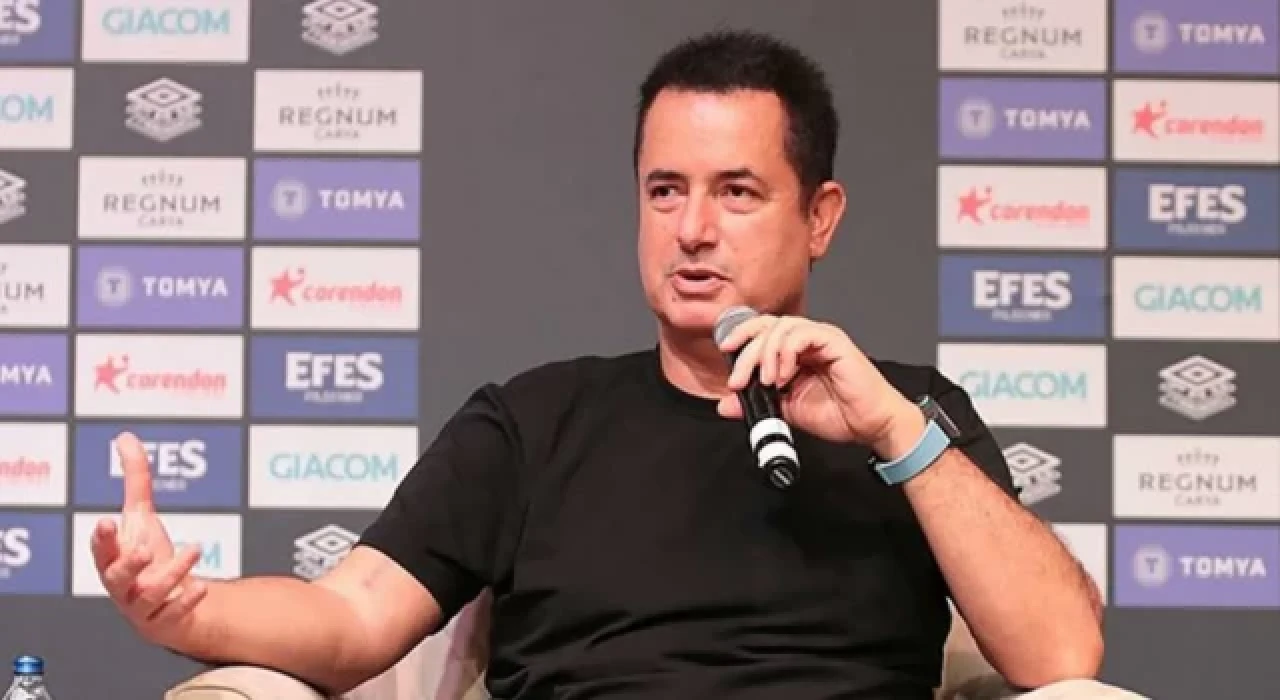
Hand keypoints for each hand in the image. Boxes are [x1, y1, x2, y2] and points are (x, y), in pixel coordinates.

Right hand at [91, 432, 207, 645]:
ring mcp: (142, 606)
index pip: (101, 550)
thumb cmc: (150, 557)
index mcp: (113, 558)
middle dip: (128, 564)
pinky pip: (172, 616)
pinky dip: (185, 602)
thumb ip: (134, 480)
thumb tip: (126, 437)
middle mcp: (123, 584)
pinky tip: (199, 587)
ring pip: (149, 596)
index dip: (102, 538)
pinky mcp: (163, 622)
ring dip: (171, 573)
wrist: (173, 601)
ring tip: (194, 549)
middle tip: (143, 548)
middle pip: (116, 578)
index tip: (108, 522)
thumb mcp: (142, 517)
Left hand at [715, 314, 922, 455]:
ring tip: (767, 381)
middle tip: (738, 380)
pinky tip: (783, 375)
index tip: (725, 351)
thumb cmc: (839, 414)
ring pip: (781, 327)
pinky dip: (786, 352)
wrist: (871, 425)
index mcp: (796, 351)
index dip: (742, 335)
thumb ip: (758, 402)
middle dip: (747, 352)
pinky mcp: (834, 341)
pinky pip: (802, 334)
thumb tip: (725, 405)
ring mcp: (821, 337)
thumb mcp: (787, 410)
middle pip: (767, 326)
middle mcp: (807, 339)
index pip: (763, 331)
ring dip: (765, 354)